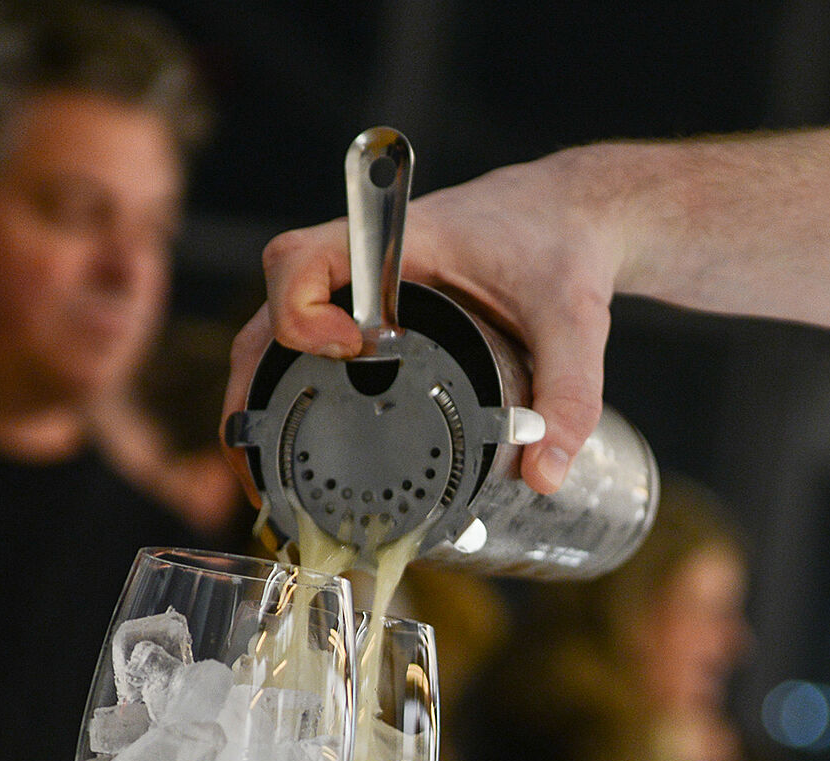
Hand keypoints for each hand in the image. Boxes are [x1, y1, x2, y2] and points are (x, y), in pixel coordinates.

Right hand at [228, 147, 624, 494]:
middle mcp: (361, 266)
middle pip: (267, 316)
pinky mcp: (372, 321)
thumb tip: (545, 475)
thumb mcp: (574, 319)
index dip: (297, 310)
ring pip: (277, 340)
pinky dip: (294, 397)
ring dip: (265, 400)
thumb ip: (569, 393)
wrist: (572, 215)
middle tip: (272, 466)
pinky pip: (309, 352)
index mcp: (396, 242)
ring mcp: (359, 296)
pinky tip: (302, 452)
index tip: (348, 352)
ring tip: (272, 477)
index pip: (299, 258)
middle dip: (255, 390)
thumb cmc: (563, 241)